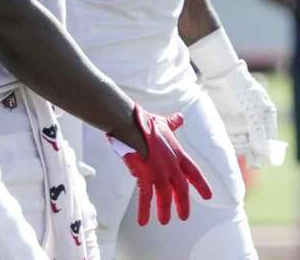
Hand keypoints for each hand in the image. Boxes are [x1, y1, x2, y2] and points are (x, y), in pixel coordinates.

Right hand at [109, 105, 211, 225]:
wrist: (130, 123)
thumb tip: (180, 117)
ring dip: (165, 210)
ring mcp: (159, 172)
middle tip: (183, 216)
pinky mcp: (144, 176)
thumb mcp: (163, 122)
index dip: (201, 185)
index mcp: (178, 154)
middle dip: (183, 204)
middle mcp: (172, 166)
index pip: (194, 173)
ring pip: (165, 196)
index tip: (208, 196)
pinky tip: (143, 221)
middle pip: (181, 189)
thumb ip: (173, 123)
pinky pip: (145, 197)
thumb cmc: (144, 121)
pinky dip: (144, 210)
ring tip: (164, 221)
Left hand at [200, 60, 280, 167]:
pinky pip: (227, 136)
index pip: (267, 142)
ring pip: (240, 142)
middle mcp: (253, 123)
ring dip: (237, 147)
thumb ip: (258, 131)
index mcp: (266, 119)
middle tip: (245, 152)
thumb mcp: (254, 109)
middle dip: (249, 150)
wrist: (221, 73)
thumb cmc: (242, 88)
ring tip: (234, 145)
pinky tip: (224, 143)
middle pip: (253, 144)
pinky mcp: (224, 121)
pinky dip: (226, 141)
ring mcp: (238, 122)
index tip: (256, 162)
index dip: (262, 153)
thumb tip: (263, 152)